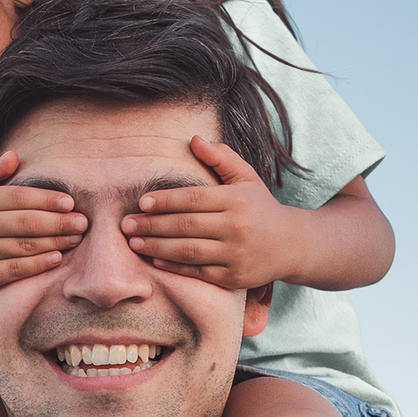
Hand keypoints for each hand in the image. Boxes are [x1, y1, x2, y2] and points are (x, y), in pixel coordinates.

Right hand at [0, 151, 86, 297]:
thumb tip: (13, 155)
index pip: (18, 197)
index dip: (46, 199)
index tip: (70, 202)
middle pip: (26, 222)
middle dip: (58, 222)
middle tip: (83, 222)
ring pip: (25, 246)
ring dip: (55, 242)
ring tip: (76, 238)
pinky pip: (16, 269)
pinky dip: (39, 264)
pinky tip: (57, 258)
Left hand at [119, 136, 298, 287]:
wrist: (292, 245)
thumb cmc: (261, 207)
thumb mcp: (246, 177)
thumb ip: (221, 157)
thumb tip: (193, 139)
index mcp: (236, 200)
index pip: (193, 199)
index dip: (165, 201)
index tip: (141, 202)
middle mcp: (236, 227)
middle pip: (185, 226)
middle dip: (151, 225)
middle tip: (125, 225)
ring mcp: (234, 254)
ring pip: (188, 251)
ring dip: (156, 247)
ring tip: (133, 243)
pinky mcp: (233, 278)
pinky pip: (198, 272)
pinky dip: (174, 268)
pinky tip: (155, 261)